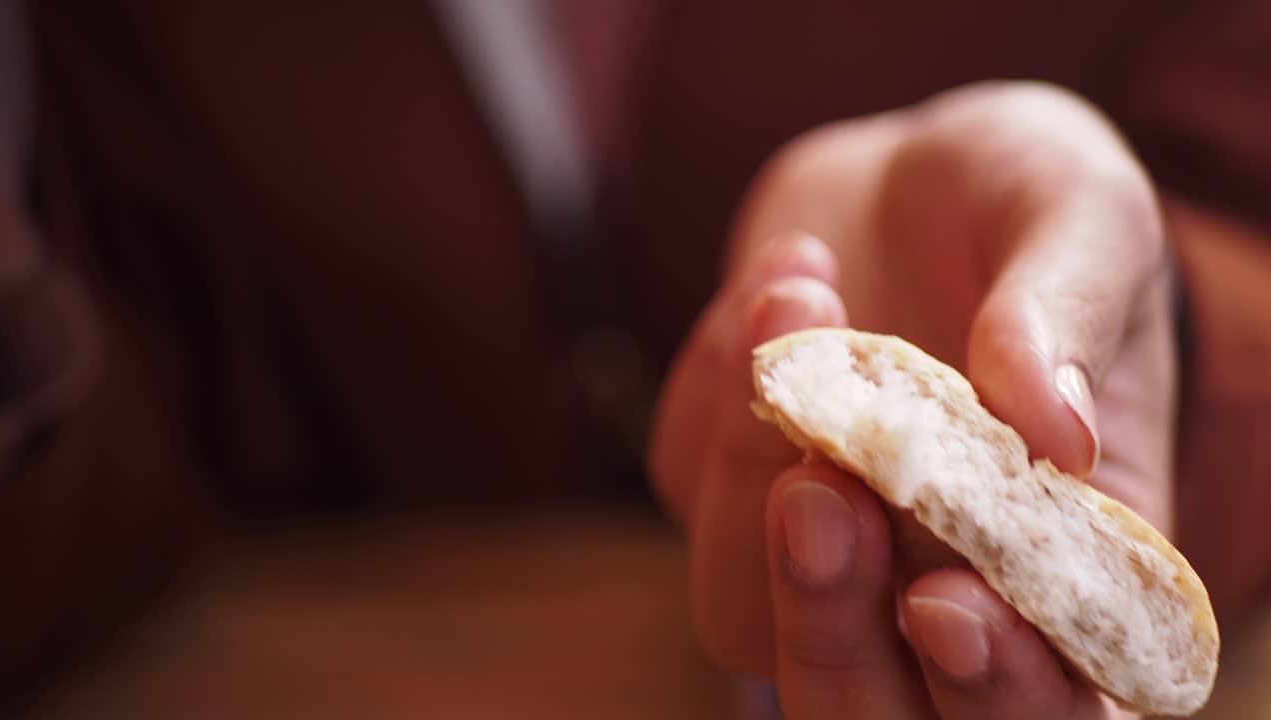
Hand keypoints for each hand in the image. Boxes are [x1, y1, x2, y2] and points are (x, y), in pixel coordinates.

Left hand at [648, 81, 1174, 718]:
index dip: (1000, 685)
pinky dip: (714, 379)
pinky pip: (688, 476)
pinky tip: (781, 279)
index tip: (946, 605)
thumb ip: (1072, 315)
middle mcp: (932, 579)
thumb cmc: (1028, 204)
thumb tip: (1055, 428)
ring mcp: (818, 544)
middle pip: (867, 700)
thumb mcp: (1081, 214)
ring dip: (748, 465)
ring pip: (744, 607)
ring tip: (803, 290)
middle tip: (817, 485)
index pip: (1050, 691)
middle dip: (831, 619)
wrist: (916, 175)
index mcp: (1063, 560)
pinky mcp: (729, 487)